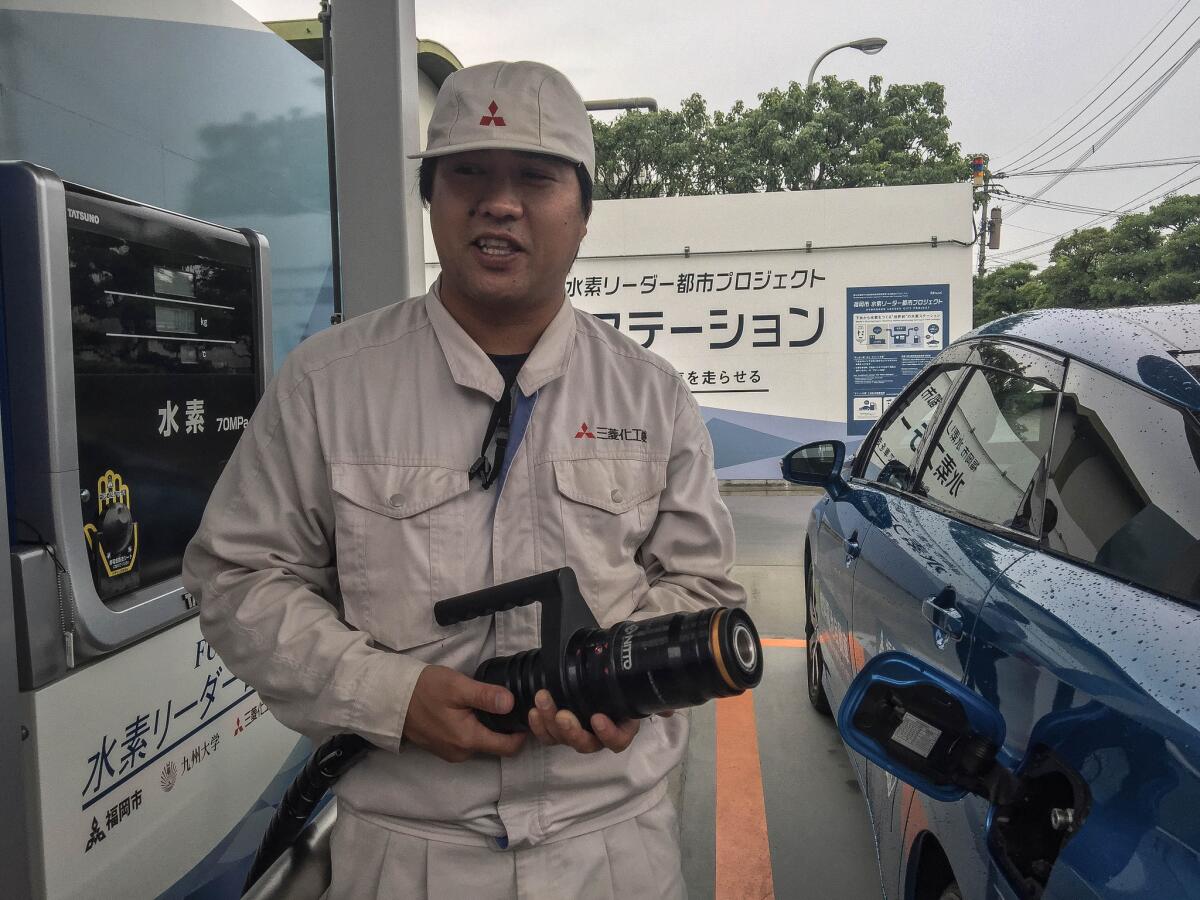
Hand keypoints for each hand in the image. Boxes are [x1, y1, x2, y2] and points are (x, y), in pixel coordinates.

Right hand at [403, 665, 525, 762]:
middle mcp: (462, 753)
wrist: (390, 698)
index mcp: (468, 740)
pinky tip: (471, 711)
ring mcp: (451, 753)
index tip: (527, 714)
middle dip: (506, 729)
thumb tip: (512, 703)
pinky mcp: (443, 748)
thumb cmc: (424, 689)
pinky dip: (474, 729)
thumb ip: (485, 696)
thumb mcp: (457, 686)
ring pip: (482, 743)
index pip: (509, 748)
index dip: (522, 733)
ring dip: (489, 728)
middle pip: (497, 745)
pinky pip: (468, 742)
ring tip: (490, 705)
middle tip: (511, 703)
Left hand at [526, 689, 669, 753]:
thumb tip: (670, 708)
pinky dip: (538, 725)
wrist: (595, 668)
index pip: (617, 741)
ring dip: (549, 723)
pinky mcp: (556, 726)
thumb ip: (653, 696)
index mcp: (620, 726)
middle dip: (572, 732)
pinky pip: (546, 735)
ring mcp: (575, 731)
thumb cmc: (618, 678)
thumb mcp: (636, 684)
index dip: (608, 734)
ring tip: (542, 701)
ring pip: (562, 738)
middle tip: (562, 715)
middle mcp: (597, 734)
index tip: (598, 718)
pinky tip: (533, 711)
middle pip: (586, 745)